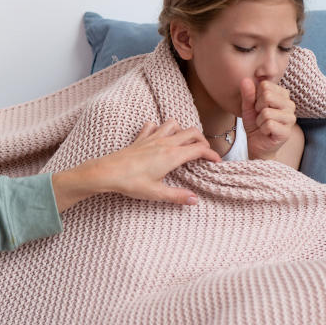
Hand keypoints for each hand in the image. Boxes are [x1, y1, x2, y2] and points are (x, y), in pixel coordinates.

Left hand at [51, 120, 220, 210]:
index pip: (199, 149)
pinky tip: (159, 136)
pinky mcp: (140, 139)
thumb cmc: (131, 183)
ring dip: (182, 130)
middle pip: (192, 132)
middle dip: (202, 140)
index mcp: (172, 156)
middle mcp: (165, 143)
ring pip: (174, 124)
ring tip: (184, 142)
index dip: (212, 154)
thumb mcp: (156, 193)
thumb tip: (194, 200)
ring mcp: (152, 138)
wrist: (107, 172)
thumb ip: (177, 196)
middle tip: (205, 152)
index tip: (217, 161)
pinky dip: (160, 128)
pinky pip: (153, 125)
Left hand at [241, 78, 297, 160]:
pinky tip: (266, 132)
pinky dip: (262, 129)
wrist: (257, 145)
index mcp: (282, 95)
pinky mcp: (287, 131)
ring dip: (259, 121)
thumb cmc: (255, 125)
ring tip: (263, 125)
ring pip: (267, 112)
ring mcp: (291, 118)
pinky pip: (269, 124)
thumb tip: (245, 79)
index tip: (258, 107)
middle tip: (260, 117)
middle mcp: (290, 104)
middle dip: (257, 108)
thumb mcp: (248, 107)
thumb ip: (248, 94)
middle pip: (267, 96)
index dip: (256, 97)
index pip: (265, 85)